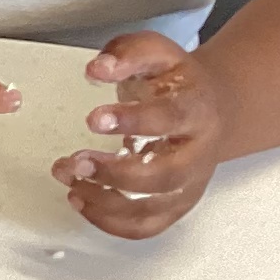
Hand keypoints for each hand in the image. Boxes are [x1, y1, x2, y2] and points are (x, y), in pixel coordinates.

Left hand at [54, 33, 227, 239]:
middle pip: (164, 176)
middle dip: (115, 174)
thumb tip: (97, 68)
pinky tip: (81, 199)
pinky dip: (110, 222)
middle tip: (76, 161)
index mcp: (197, 111)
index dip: (133, 121)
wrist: (210, 109)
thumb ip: (127, 54)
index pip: (170, 119)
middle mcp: (197, 154)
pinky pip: (145, 227)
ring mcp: (188, 185)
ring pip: (152, 207)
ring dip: (105, 200)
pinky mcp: (175, 205)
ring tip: (69, 180)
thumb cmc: (175, 84)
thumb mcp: (156, 53)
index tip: (93, 119)